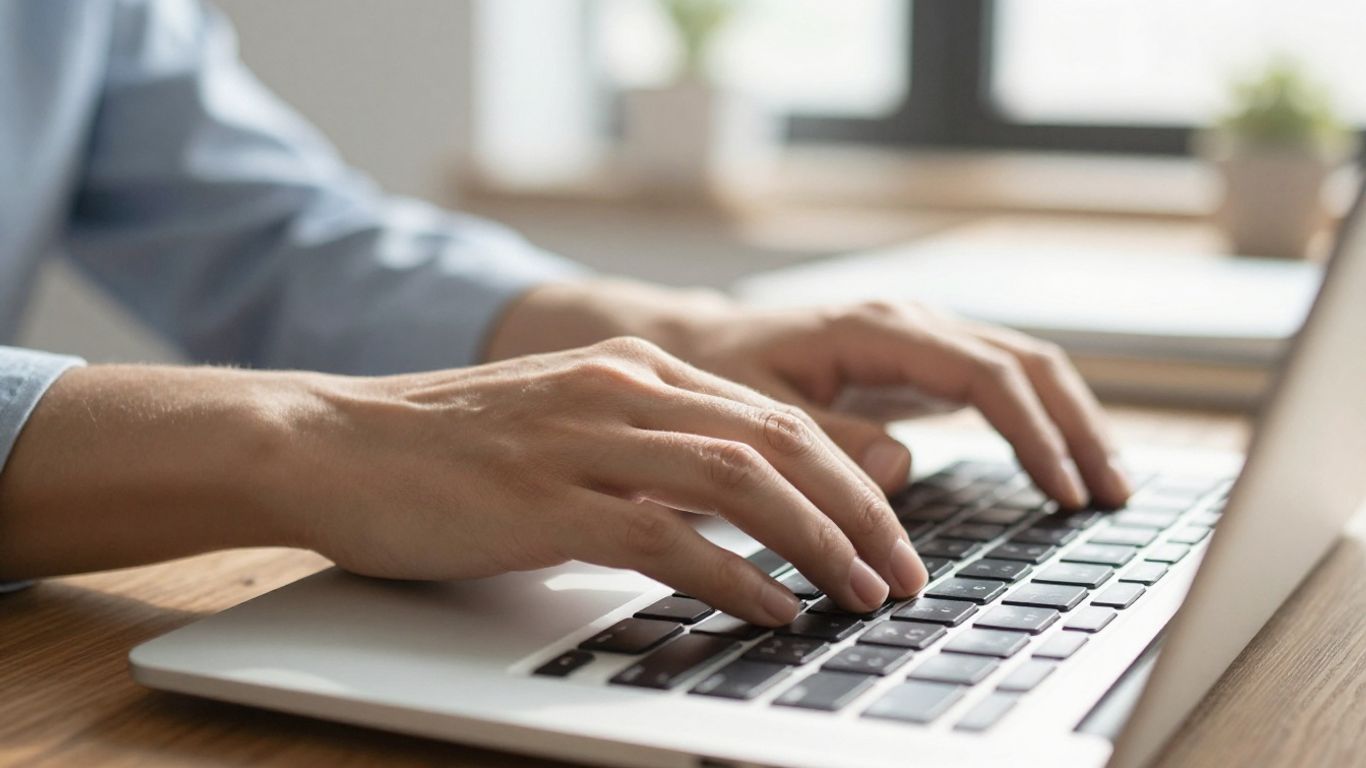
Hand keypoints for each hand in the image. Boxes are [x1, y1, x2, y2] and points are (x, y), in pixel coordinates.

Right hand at [0, 341, 925, 625]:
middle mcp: (621, 390)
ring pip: (741, 480)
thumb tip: (727, 511)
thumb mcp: (565, 427)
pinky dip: (734, 576)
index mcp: (634, 370)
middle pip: (780, 442)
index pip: (775, 417)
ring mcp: (582, 440)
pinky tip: (771, 610)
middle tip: (902, 572)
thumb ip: (645, 453)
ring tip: (860, 595)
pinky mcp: (543, 499)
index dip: (849, 475)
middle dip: (859, 511)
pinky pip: (666, 537)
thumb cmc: (444, 450)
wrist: (330, 441)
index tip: (889, 531)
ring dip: (817, 542)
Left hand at [677, 301, 1131, 508]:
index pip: (986, 377)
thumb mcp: (757, 416)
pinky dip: (1039, 421)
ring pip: (1024, 368)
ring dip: (1070, 422)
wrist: (697, 347)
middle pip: (1026, 364)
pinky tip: (1058, 464)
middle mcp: (912, 325)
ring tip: (1107, 485)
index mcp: (879, 331)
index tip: (1064, 491)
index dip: (1033, 434)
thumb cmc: (719, 378)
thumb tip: (900, 469)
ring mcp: (922, 340)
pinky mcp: (921, 363)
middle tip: (1112, 496)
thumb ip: (827, 441)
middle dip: (1077, 427)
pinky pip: (999, 383)